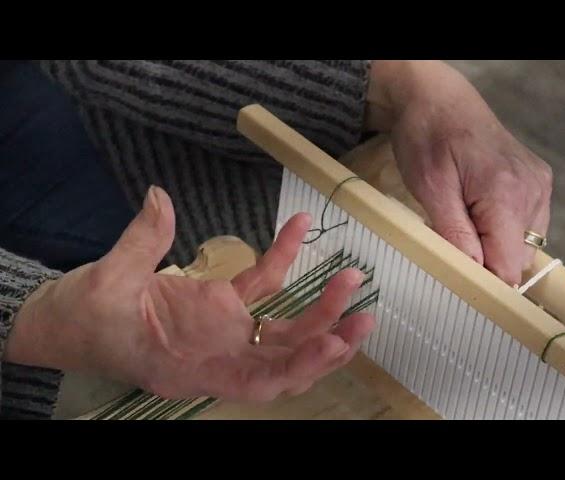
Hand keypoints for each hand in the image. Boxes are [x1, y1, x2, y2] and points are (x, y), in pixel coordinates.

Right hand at [6, 186, 374, 402]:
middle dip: (327, 339)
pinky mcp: (218, 306)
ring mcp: (221, 329)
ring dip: (318, 309)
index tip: (336, 343)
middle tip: (364, 314)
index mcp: (195, 362)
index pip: (260, 378)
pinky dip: (280, 260)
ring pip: (280, 328)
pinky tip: (297, 228)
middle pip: (284, 355)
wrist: (65, 323)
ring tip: (350, 281)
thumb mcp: (106, 281)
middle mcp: (217, 353)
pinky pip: (257, 286)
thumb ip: (142, 242)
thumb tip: (161, 199)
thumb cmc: (84, 317)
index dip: (301, 366)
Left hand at [366, 60, 552, 285]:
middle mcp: (533, 191)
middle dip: (485, 260)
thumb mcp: (430, 189)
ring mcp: (539, 184)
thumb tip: (474, 274)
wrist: (438, 99)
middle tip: (451, 241)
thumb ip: (455, 233)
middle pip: (517, 257)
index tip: (457, 279)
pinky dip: (501, 228)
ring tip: (462, 218)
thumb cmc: (426, 138)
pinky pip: (525, 224)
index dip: (483, 280)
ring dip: (493, 245)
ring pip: (522, 243)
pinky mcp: (537, 180)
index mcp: (507, 194)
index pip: (508, 265)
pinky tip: (477, 210)